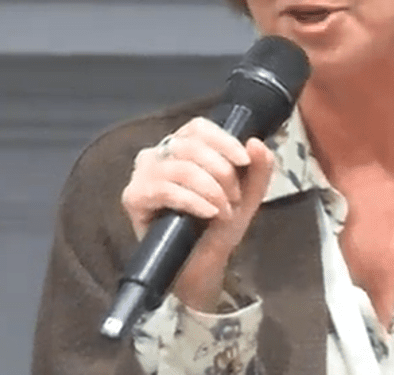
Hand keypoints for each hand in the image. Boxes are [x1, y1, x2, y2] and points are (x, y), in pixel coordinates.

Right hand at [121, 117, 274, 310]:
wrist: (202, 266)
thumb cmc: (218, 226)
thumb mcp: (247, 195)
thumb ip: (259, 168)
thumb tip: (256, 142)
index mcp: (183, 146)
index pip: (199, 128)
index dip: (223, 141)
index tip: (244, 161)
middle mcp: (159, 154)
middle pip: (190, 146)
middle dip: (221, 172)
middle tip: (234, 198)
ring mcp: (143, 175)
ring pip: (179, 167)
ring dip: (210, 190)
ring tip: (223, 211)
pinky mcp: (134, 197)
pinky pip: (164, 189)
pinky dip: (192, 200)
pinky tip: (208, 212)